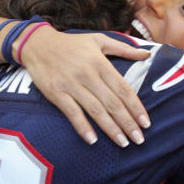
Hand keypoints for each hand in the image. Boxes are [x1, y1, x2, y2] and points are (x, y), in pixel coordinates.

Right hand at [21, 27, 149, 145]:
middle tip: (139, 139)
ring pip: (95, 110)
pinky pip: (72, 113)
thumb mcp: (99, 40)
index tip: (146, 122)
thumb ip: (124, 49)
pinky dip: (82, 127)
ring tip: (123, 143)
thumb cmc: (72, 43)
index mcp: (100, 62)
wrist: (38, 44)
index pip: (122, 88)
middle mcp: (87, 74)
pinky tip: (93, 140)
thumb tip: (146, 56)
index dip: (136, 107)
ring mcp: (71, 84)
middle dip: (127, 123)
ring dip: (110, 128)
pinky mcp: (56, 93)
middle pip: (112, 103)